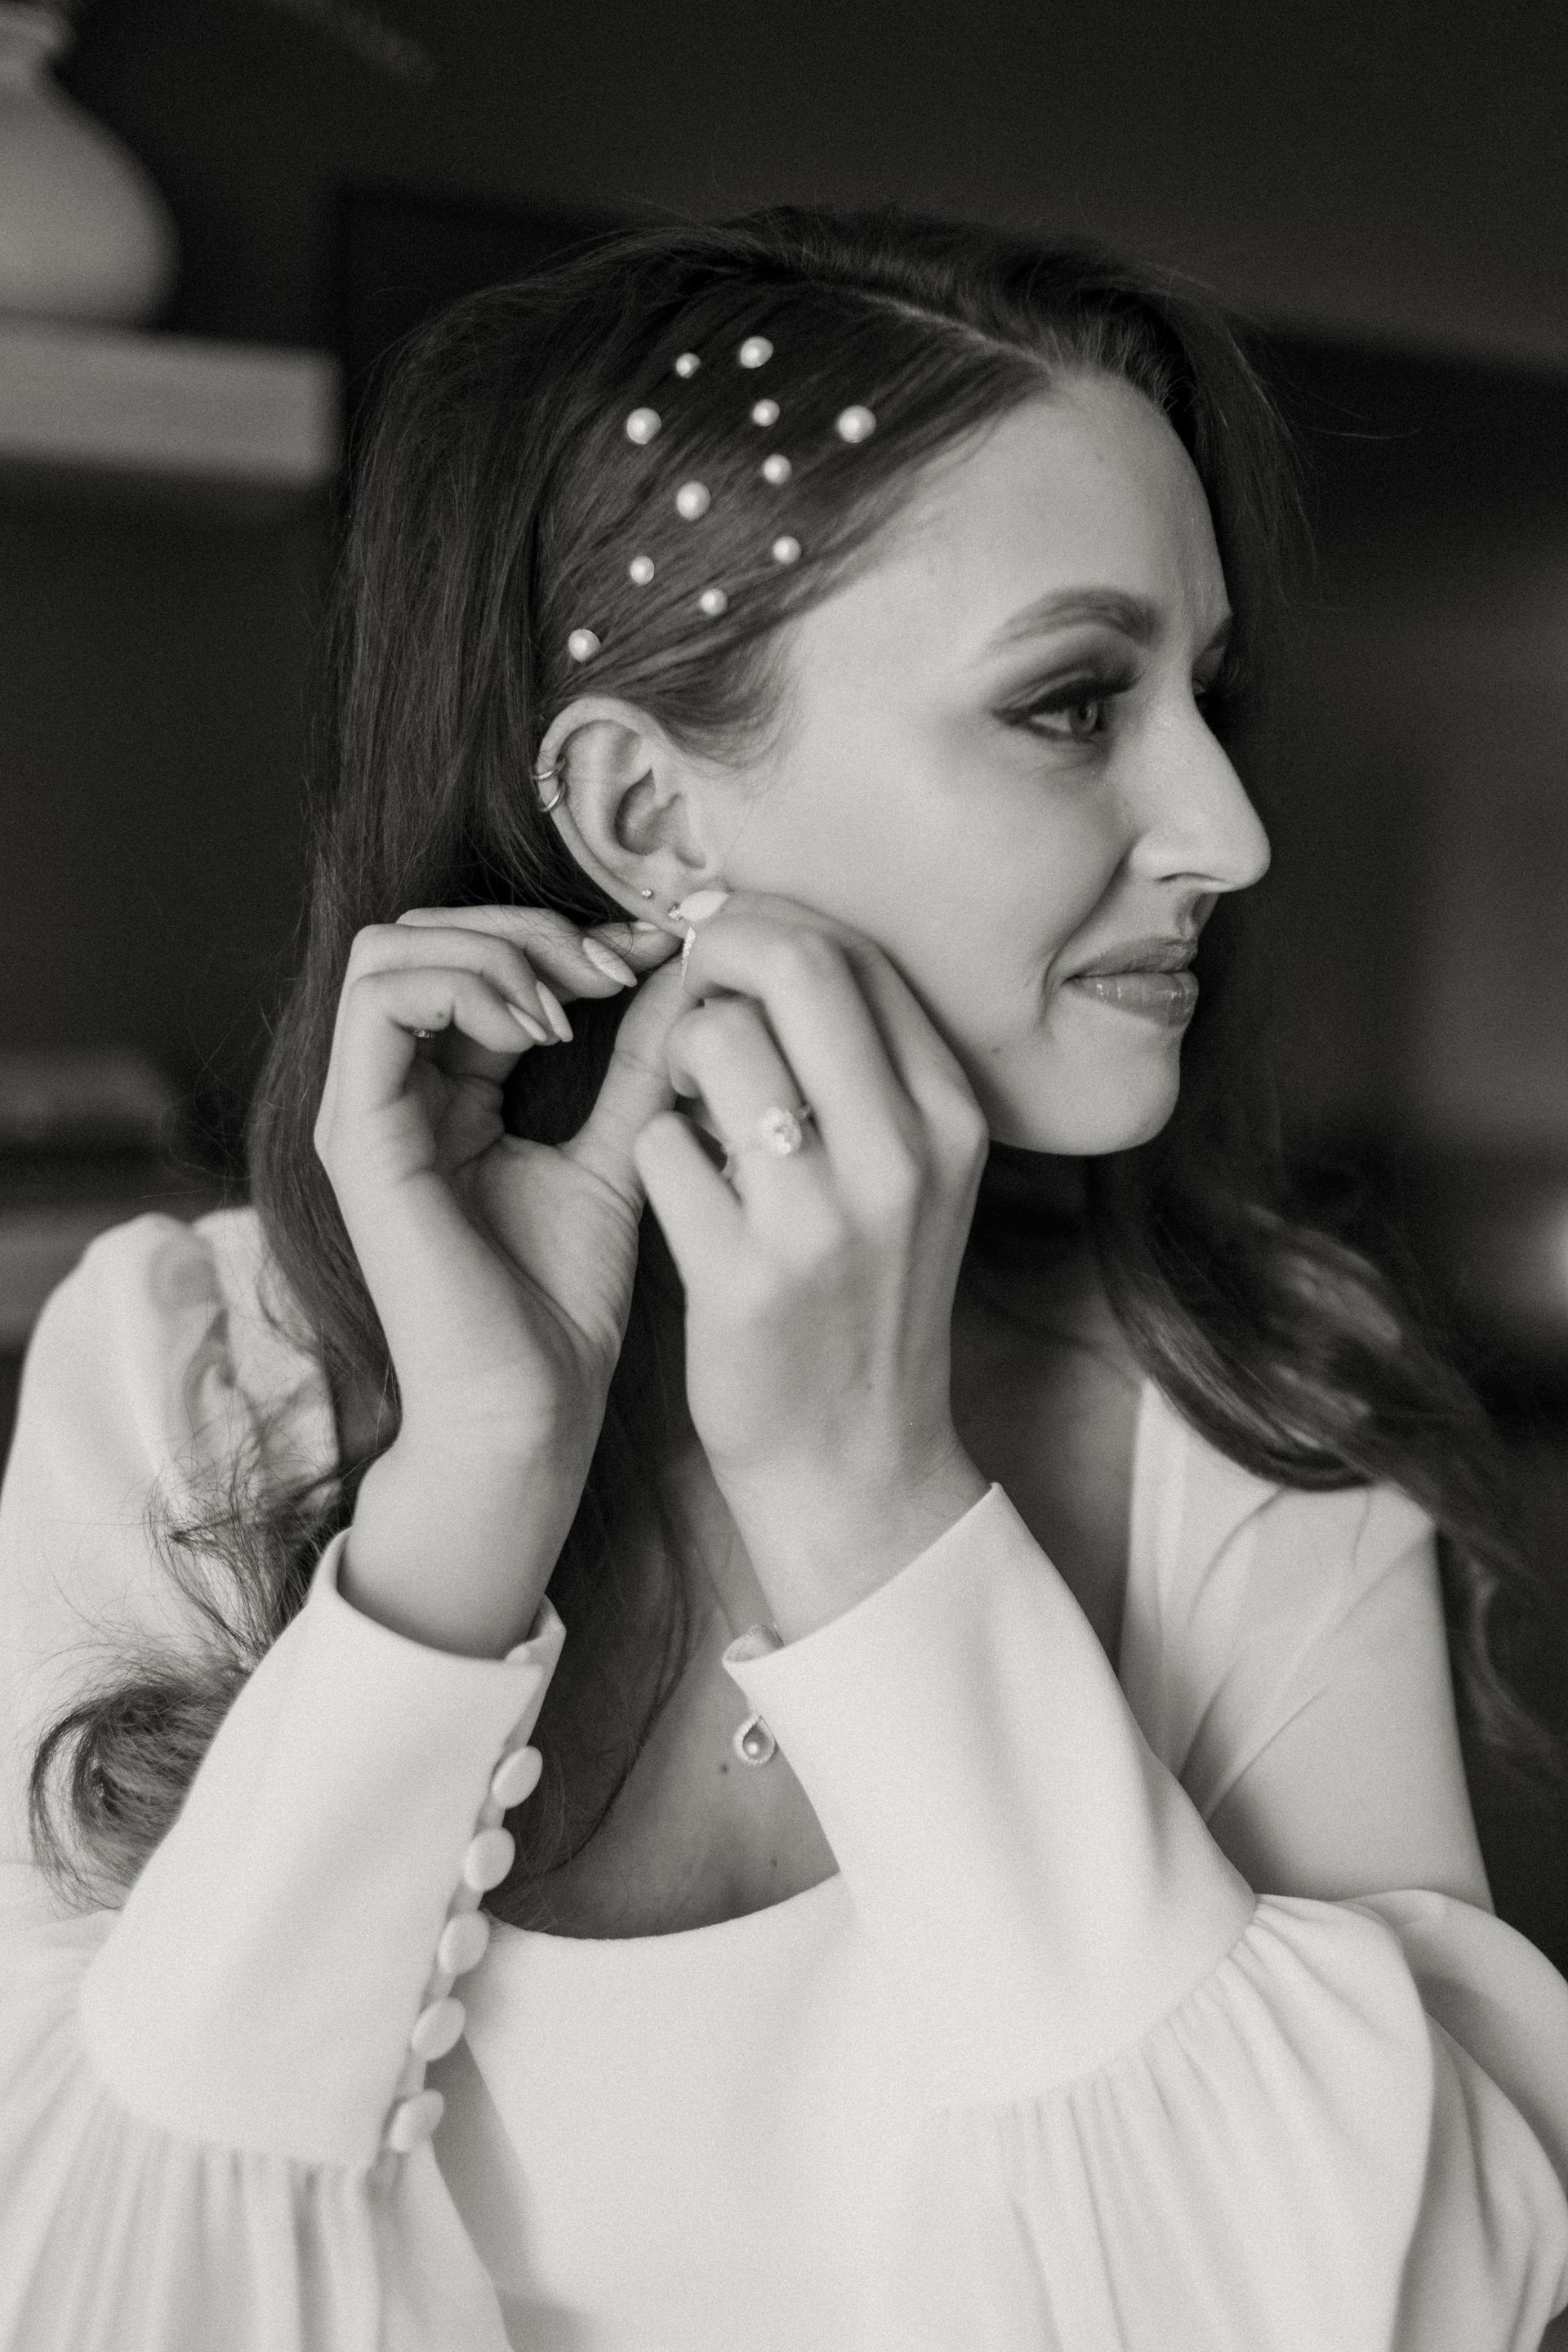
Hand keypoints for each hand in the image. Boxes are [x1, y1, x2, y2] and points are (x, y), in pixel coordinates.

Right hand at [315, 905, 683, 1651]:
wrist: (530, 1414)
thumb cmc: (565, 1309)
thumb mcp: (622, 1152)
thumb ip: (641, 1061)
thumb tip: (688, 967)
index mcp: (446, 1091)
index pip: (476, 956)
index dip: (567, 935)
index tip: (660, 954)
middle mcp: (391, 1092)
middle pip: (422, 931)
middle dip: (528, 926)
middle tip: (618, 966)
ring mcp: (364, 1112)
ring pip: (390, 948)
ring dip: (496, 949)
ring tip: (577, 1004)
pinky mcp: (357, 1139)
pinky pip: (378, 1003)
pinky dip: (464, 987)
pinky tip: (542, 1031)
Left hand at [632, 893, 991, 1639]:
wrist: (859, 1463)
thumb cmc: (866, 1297)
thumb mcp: (910, 1174)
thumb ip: (864, 1065)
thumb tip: (767, 939)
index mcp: (950, 1116)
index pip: (854, 950)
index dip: (765, 920)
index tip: (718, 939)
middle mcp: (903, 1156)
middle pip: (794, 965)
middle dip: (713, 949)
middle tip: (682, 984)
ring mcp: (824, 1219)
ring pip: (714, 1044)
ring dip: (673, 1054)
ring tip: (686, 1105)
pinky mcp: (745, 1279)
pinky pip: (658, 1145)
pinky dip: (652, 1150)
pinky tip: (679, 1190)